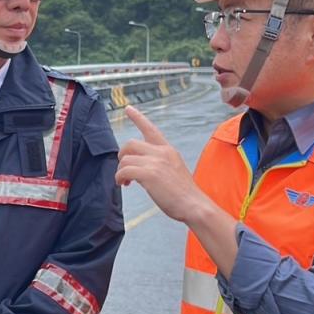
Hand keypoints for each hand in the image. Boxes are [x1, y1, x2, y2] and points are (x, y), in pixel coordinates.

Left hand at [116, 106, 209, 222]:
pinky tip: (124, 184)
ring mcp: (155, 162)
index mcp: (168, 150)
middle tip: (124, 170)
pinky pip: (124, 171)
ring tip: (125, 181)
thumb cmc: (183, 193)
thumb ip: (159, 163)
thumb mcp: (174, 169)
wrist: (194, 205)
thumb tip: (140, 166)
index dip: (138, 118)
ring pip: (125, 158)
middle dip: (122, 155)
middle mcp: (161, 152)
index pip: (151, 129)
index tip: (128, 108)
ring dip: (120, 171)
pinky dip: (120, 177)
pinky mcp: (149, 174)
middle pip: (130, 143)